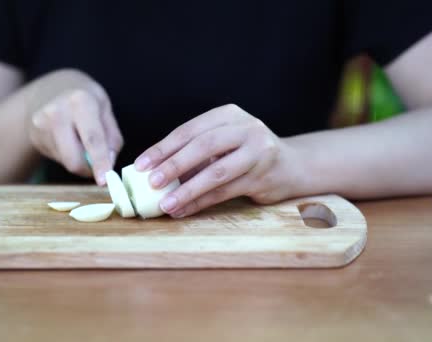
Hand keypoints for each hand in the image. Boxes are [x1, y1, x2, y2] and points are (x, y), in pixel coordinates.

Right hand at [27, 70, 122, 184]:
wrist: (50, 88)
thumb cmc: (84, 98)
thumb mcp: (105, 108)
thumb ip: (112, 137)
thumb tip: (109, 163)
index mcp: (80, 101)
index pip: (92, 139)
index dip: (100, 162)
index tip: (104, 180)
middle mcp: (57, 112)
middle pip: (74, 159)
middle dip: (89, 169)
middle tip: (98, 165)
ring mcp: (41, 124)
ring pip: (66, 161)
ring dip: (78, 161)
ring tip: (80, 141)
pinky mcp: (34, 136)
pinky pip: (57, 158)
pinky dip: (67, 155)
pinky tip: (67, 139)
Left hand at [134, 104, 301, 217]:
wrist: (291, 165)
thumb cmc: (245, 153)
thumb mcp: (223, 142)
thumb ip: (194, 151)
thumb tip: (151, 171)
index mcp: (228, 114)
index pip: (189, 130)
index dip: (163, 148)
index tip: (140, 165)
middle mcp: (246, 128)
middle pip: (203, 147)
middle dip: (173, 166)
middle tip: (150, 182)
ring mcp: (258, 152)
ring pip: (215, 173)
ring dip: (186, 190)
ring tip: (165, 203)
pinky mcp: (263, 176)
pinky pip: (225, 192)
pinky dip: (200, 202)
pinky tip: (183, 210)